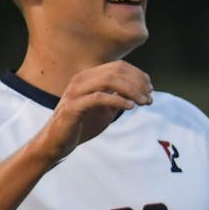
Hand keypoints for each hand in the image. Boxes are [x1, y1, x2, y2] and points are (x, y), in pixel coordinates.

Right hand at [33, 61, 152, 162]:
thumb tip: (141, 91)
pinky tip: (129, 107)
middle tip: (149, 98)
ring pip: (108, 79)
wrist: (58, 142)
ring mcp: (75, 92)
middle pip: (116, 70)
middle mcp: (81, 80)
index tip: (150, 89)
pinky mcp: (73, 106)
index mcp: (89, 77)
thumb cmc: (82, 124)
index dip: (138, 75)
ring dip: (131, 90)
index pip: (118, 66)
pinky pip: (98, 97)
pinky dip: (117, 100)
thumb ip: (119, 97)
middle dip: (138, 82)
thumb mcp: (106, 108)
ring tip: (143, 102)